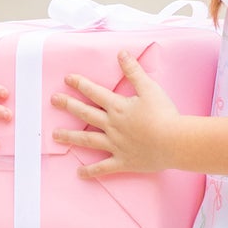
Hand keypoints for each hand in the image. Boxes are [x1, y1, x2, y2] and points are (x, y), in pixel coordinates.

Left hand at [51, 50, 178, 176]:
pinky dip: (91, 171)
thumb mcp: (150, 88)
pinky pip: (103, 167)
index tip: (67, 79)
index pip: (94, 93)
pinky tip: (79, 173)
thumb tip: (121, 53)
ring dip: (70, 136)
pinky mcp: (122, 161)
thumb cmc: (164, 114)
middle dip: (68, 105)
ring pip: (87, 140)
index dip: (80, 84)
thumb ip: (134, 71)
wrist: (174, 141)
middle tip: (54, 100)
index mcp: (118, 107)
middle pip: (85, 113)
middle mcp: (112, 125)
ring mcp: (115, 145)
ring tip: (55, 135)